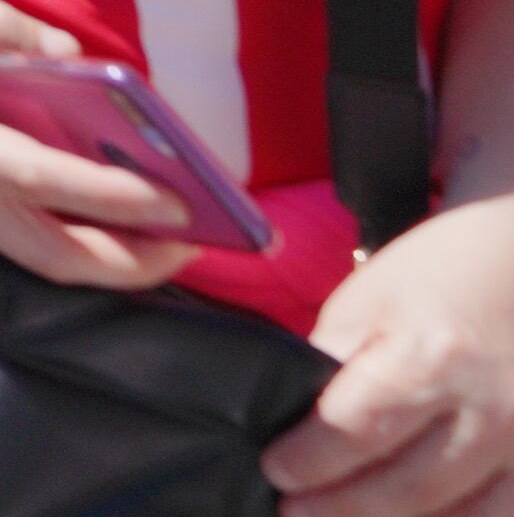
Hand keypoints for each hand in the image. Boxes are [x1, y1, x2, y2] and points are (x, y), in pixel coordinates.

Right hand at [0, 0, 194, 291]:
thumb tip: (70, 54)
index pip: (43, 180)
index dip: (118, 197)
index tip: (182, 201)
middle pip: (49, 254)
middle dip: (131, 262)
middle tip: (195, 241)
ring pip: (30, 259)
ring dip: (102, 261)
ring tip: (161, 241)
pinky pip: (6, 242)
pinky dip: (63, 245)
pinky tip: (93, 221)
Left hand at [271, 194, 513, 516]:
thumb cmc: (442, 275)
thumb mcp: (370, 300)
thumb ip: (334, 360)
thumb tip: (295, 419)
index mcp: (431, 359)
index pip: (356, 431)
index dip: (309, 462)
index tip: (276, 473)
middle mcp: (488, 410)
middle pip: (406, 488)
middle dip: (340, 507)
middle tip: (295, 512)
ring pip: (458, 513)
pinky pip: (500, 511)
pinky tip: (413, 516)